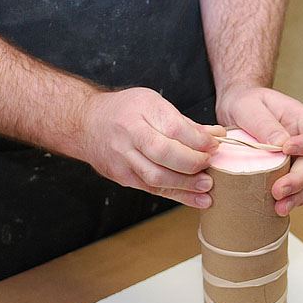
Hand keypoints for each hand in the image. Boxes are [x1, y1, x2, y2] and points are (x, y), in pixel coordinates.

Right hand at [83, 87, 225, 207]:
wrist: (85, 124)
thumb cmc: (125, 111)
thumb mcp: (153, 104)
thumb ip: (185, 123)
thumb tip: (217, 136)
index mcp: (140, 111)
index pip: (173, 128)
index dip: (198, 140)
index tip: (215, 146)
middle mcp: (129, 135)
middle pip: (162, 153)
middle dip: (192, 163)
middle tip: (210, 166)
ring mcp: (122, 159)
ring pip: (156, 177)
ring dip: (185, 185)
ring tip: (207, 187)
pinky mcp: (122, 177)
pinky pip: (152, 189)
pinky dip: (176, 195)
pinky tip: (196, 199)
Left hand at [216, 86, 302, 215]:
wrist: (235, 111)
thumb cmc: (246, 104)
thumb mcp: (249, 107)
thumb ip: (264, 123)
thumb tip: (281, 144)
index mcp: (302, 120)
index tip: (288, 148)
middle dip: (298, 179)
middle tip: (278, 190)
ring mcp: (298, 159)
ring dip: (297, 196)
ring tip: (279, 207)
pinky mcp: (286, 173)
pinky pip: (299, 190)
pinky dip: (293, 201)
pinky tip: (280, 208)